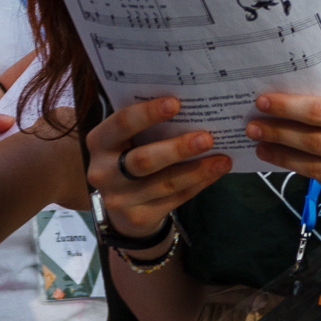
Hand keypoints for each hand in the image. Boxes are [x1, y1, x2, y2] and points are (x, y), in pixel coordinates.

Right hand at [87, 96, 231, 237]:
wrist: (120, 204)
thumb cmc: (129, 155)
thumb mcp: (127, 139)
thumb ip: (146, 125)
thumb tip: (191, 107)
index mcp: (98, 141)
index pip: (121, 124)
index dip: (147, 113)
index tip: (176, 103)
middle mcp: (102, 171)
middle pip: (142, 160)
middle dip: (177, 149)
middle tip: (207, 138)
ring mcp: (119, 198)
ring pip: (164, 184)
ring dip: (196, 171)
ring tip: (222, 160)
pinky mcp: (138, 217)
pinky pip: (174, 200)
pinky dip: (197, 184)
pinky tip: (214, 173)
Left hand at [246, 84, 320, 212]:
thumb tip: (300, 85)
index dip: (287, 107)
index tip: (261, 101)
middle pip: (312, 141)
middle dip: (276, 132)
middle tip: (251, 125)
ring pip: (314, 168)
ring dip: (281, 157)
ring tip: (260, 146)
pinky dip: (304, 173)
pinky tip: (285, 162)